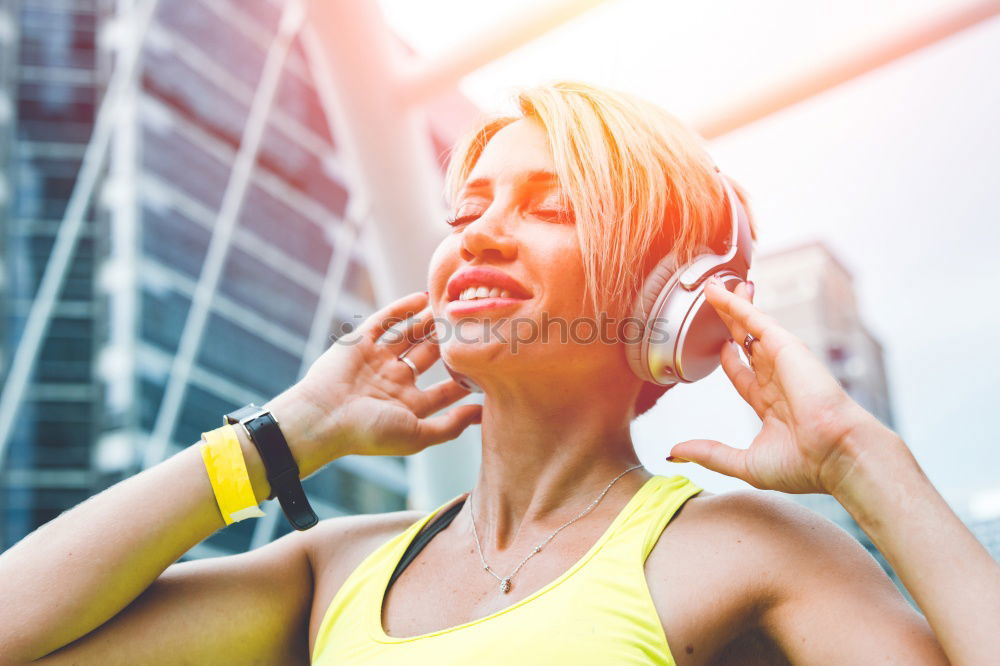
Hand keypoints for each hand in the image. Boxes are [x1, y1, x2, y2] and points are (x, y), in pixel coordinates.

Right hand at [274, 291, 481, 471]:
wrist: (323, 418)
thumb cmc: (369, 432)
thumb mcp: (417, 435)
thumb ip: (450, 426)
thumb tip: (483, 415)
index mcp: (407, 405)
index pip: (444, 390)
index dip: (465, 378)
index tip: (490, 363)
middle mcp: (393, 381)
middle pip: (428, 357)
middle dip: (449, 342)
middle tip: (474, 326)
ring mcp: (376, 360)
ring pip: (409, 335)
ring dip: (429, 322)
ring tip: (453, 306)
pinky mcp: (359, 343)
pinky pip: (384, 320)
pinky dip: (402, 308)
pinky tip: (423, 297)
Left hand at [667, 277, 889, 494]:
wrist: (837, 455)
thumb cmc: (804, 465)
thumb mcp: (745, 462)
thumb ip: (709, 453)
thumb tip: (675, 451)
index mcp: (771, 403)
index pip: (743, 373)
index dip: (729, 358)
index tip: (719, 346)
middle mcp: (777, 377)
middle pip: (746, 341)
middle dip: (730, 323)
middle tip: (715, 303)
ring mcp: (782, 360)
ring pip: (749, 325)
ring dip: (732, 304)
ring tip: (714, 285)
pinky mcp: (785, 347)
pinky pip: (754, 319)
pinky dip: (736, 303)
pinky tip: (719, 290)